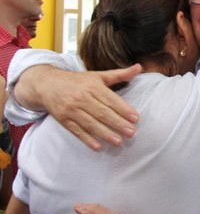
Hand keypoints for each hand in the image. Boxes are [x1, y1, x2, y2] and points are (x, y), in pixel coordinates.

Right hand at [20, 65, 141, 149]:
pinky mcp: (63, 120)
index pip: (110, 99)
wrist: (46, 84)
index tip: (136, 118)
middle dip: (117, 123)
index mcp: (92, 86)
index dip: (123, 109)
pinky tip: (98, 147)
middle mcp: (81, 98)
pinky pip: (77, 131)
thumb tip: (139, 67)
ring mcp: (71, 109)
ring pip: (90, 123)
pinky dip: (87, 139)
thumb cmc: (77, 81)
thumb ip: (119, 74)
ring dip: (105, 134)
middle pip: (102, 113)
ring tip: (118, 142)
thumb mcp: (97, 75)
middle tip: (131, 132)